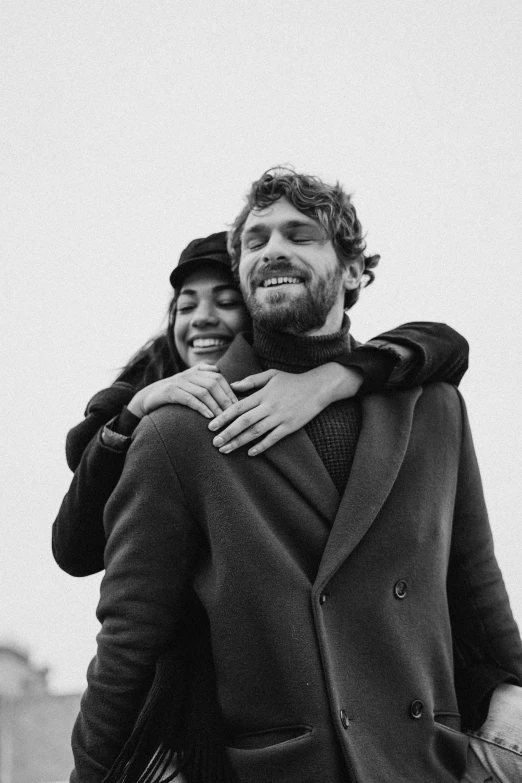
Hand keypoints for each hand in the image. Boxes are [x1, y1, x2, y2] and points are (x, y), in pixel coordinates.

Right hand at [127, 364, 237, 419]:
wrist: (146, 397)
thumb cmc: (172, 394)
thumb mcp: (189, 383)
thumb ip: (203, 377)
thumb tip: (220, 372)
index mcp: (195, 371)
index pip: (218, 377)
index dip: (229, 391)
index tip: (238, 405)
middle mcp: (188, 374)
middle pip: (213, 383)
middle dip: (225, 399)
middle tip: (233, 414)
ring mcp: (179, 382)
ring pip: (203, 391)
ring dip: (215, 405)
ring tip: (222, 418)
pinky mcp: (170, 392)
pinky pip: (189, 398)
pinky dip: (201, 407)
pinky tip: (208, 417)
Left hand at [208, 363, 362, 455]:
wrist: (318, 387)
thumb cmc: (292, 380)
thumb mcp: (271, 375)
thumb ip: (251, 381)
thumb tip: (232, 386)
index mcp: (262, 394)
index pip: (238, 407)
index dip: (223, 417)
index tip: (210, 426)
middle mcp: (269, 406)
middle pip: (244, 422)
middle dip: (227, 433)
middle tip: (214, 443)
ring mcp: (280, 417)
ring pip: (255, 432)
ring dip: (239, 442)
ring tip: (225, 450)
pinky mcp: (290, 426)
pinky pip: (273, 438)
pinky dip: (261, 446)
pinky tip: (250, 453)